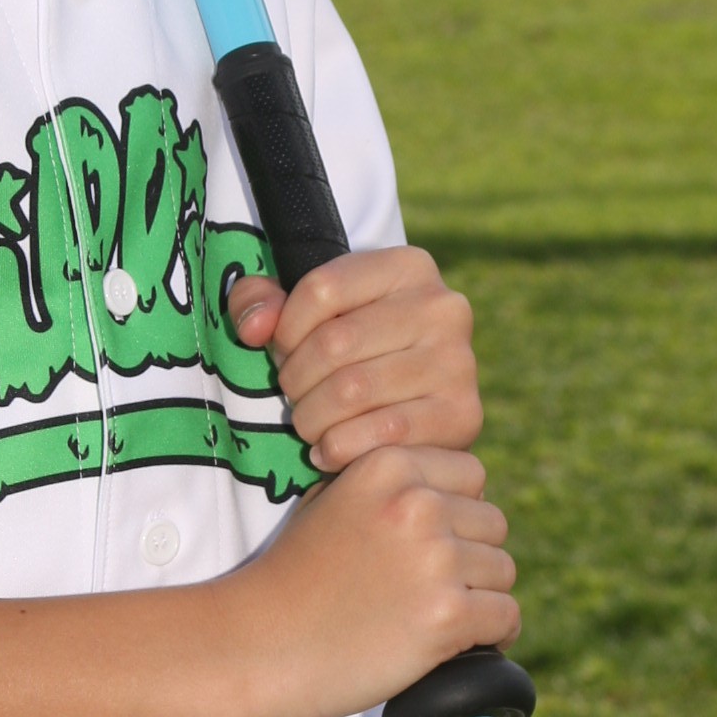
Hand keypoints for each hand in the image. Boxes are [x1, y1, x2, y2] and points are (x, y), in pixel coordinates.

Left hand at [227, 244, 479, 471]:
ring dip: (311, 418)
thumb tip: (254, 328)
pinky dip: (339, 448)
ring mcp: (458, 362)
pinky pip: (379, 435)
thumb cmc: (352, 356)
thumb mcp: (305, 314)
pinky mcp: (462, 415)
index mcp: (409, 266)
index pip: (321, 288)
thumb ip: (260, 302)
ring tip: (309, 423)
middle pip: (333, 343)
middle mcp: (444, 307)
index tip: (285, 351)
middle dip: (296, 379)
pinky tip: (330, 449)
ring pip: (350, 392)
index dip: (286, 328)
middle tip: (295, 395)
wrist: (415, 419)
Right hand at [237, 442, 518, 716]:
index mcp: (389, 464)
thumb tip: (451, 494)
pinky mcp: (447, 614)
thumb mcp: (331, 501)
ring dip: (480, 598)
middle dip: (470, 557)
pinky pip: (506, 617)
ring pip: (502, 572)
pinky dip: (492, 636)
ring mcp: (435, 558)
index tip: (428, 545)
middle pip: (493, 524)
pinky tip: (460, 645)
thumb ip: (385, 486)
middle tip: (428, 590)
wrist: (256, 644)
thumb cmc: (292, 580)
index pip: (471, 475)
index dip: (456, 512)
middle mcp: (417, 502)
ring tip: (434, 619)